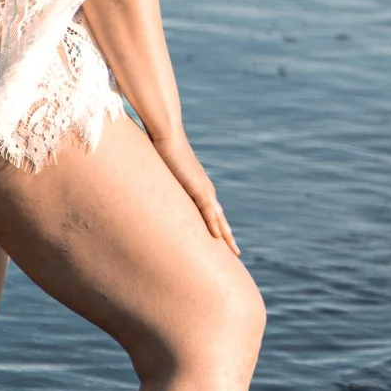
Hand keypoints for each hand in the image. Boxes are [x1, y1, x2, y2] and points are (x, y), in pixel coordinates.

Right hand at [151, 131, 238, 255]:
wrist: (168, 137)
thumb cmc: (163, 152)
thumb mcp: (165, 176)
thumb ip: (165, 187)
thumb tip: (154, 193)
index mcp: (200, 189)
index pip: (213, 213)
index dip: (219, 228)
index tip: (224, 243)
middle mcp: (206, 191)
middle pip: (220, 219)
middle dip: (228, 236)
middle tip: (236, 253)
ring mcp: (204, 190)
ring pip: (219, 218)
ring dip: (226, 235)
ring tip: (234, 251)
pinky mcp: (198, 188)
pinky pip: (208, 211)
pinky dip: (214, 224)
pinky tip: (218, 237)